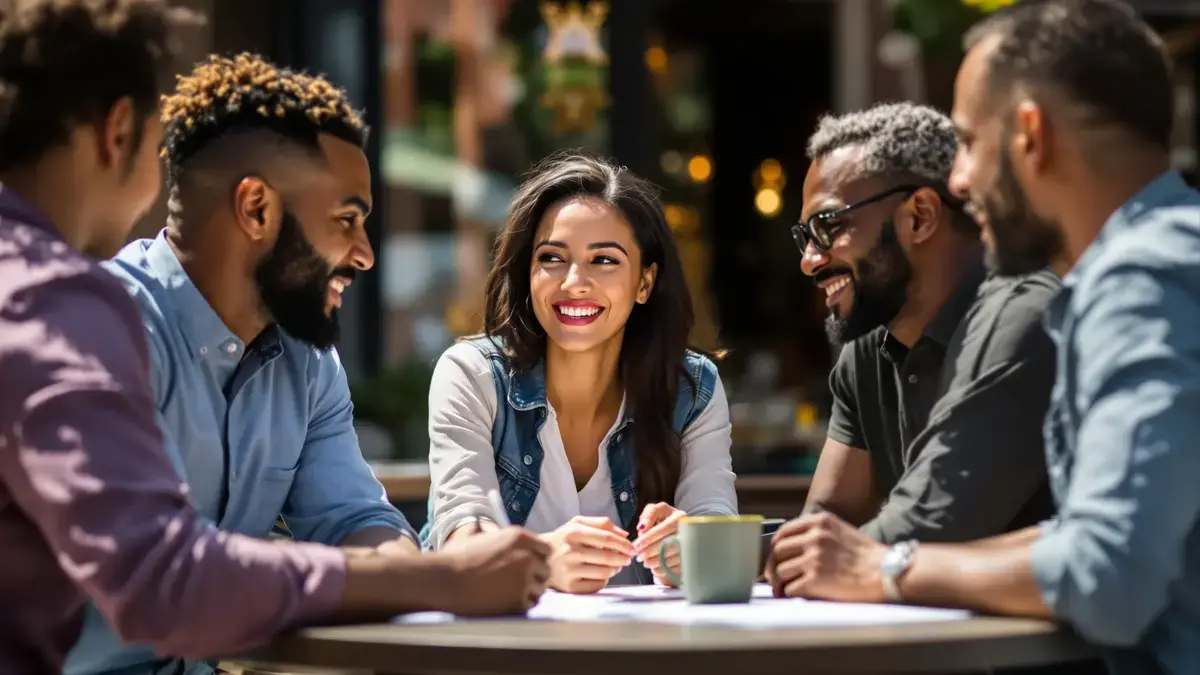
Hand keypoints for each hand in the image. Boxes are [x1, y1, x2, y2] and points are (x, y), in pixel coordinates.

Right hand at [433, 526, 550, 615]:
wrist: (445, 580)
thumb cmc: (456, 557)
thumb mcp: (477, 536)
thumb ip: (492, 532)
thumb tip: (481, 523)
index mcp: (520, 537)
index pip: (546, 549)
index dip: (536, 557)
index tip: (526, 564)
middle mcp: (527, 557)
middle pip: (546, 569)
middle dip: (535, 576)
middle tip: (519, 582)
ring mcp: (525, 580)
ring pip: (541, 588)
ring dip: (530, 591)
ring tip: (511, 593)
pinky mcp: (519, 601)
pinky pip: (530, 604)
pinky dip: (522, 604)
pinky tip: (506, 601)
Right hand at [542, 516, 635, 593]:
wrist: (540, 557)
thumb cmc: (563, 539)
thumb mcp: (577, 523)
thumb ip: (602, 523)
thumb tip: (625, 534)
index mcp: (573, 533)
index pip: (606, 538)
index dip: (623, 544)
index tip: (632, 548)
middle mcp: (570, 551)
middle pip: (608, 557)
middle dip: (623, 558)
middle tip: (627, 558)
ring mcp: (570, 570)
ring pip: (605, 572)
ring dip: (615, 569)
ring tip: (615, 566)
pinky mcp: (570, 586)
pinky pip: (597, 585)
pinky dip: (604, 580)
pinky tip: (601, 574)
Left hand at [631, 502, 685, 586]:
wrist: (679, 530)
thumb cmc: (664, 520)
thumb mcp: (656, 512)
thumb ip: (648, 515)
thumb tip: (642, 527)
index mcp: (678, 517)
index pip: (661, 529)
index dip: (647, 539)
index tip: (636, 546)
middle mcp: (688, 531)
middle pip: (667, 545)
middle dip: (649, 552)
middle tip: (639, 557)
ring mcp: (691, 545)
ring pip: (671, 558)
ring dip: (655, 562)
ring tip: (646, 562)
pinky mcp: (690, 558)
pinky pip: (675, 567)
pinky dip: (663, 569)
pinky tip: (655, 567)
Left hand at [764, 512, 887, 602]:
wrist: (887, 572)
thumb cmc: (866, 555)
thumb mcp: (839, 530)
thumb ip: (816, 532)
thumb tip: (790, 547)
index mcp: (819, 522)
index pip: (783, 531)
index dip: (775, 547)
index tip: (775, 557)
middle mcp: (814, 537)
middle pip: (777, 551)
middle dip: (772, 565)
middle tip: (773, 577)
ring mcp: (814, 558)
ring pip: (780, 570)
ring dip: (779, 582)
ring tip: (782, 589)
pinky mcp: (816, 579)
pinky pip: (790, 588)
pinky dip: (789, 594)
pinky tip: (794, 595)